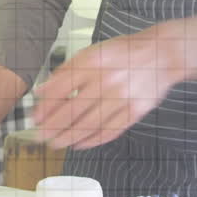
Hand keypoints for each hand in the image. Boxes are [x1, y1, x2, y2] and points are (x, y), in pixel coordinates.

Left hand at [32, 11, 196, 150]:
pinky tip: (79, 144)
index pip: (61, 87)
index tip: (34, 116)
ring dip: (68, 137)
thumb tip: (42, 90)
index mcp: (93, 62)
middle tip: (39, 136)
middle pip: (73, 110)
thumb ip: (67, 70)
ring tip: (55, 143)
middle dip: (53, 126)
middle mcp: (106, 80)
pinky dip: (92, 141)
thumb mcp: (93, 52)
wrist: (162, 55)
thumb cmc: (124, 52)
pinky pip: (109, 131)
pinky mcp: (134, 112)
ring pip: (89, 124)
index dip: (45, 106)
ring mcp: (121, 98)